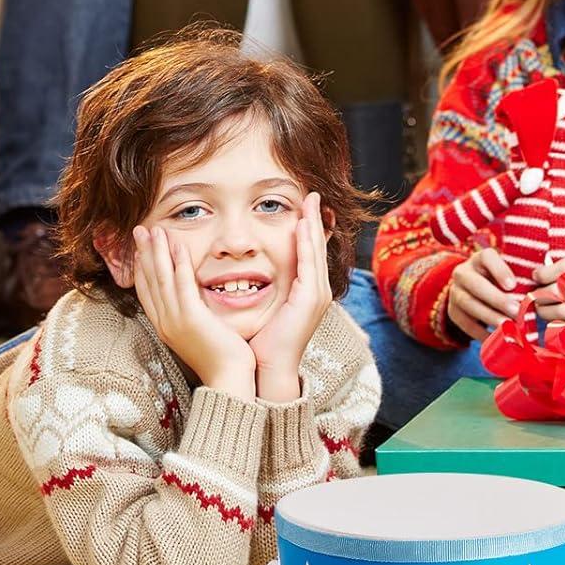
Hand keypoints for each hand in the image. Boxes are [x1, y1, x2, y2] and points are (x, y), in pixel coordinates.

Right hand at [132, 225, 255, 396]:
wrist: (228, 379)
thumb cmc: (220, 359)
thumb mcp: (197, 334)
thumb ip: (191, 316)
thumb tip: (192, 302)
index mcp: (165, 327)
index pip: (147, 291)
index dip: (141, 267)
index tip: (140, 248)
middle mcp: (165, 322)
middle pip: (149, 281)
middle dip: (143, 253)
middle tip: (139, 230)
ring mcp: (175, 320)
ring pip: (161, 278)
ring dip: (157, 251)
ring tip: (154, 229)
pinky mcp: (191, 317)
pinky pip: (182, 284)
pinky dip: (177, 262)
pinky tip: (177, 245)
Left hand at [248, 193, 332, 401]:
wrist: (270, 369)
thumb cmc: (264, 342)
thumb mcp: (268, 309)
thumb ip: (266, 289)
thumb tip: (248, 274)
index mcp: (306, 292)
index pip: (309, 253)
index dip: (308, 229)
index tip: (303, 207)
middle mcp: (317, 290)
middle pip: (317, 247)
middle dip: (315, 220)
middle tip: (312, 195)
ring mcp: (317, 294)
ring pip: (316, 250)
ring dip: (313, 224)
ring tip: (310, 202)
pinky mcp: (310, 298)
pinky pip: (309, 263)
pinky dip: (306, 243)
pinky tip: (302, 225)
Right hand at [445, 245, 518, 341]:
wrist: (474, 291)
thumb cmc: (500, 281)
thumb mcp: (509, 273)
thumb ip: (522, 278)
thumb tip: (539, 290)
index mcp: (480, 259)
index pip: (487, 257)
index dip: (499, 270)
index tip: (513, 285)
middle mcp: (463, 272)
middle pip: (475, 283)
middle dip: (496, 299)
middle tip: (516, 312)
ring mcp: (455, 292)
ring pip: (468, 303)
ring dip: (489, 316)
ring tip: (508, 327)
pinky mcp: (453, 311)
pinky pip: (464, 322)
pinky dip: (480, 332)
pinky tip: (495, 338)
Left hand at [531, 252, 564, 324]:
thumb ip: (563, 265)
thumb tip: (536, 275)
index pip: (556, 269)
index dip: (540, 275)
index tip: (535, 277)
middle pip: (556, 291)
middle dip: (540, 296)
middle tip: (534, 297)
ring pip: (562, 310)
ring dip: (546, 312)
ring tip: (542, 309)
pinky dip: (560, 323)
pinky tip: (556, 319)